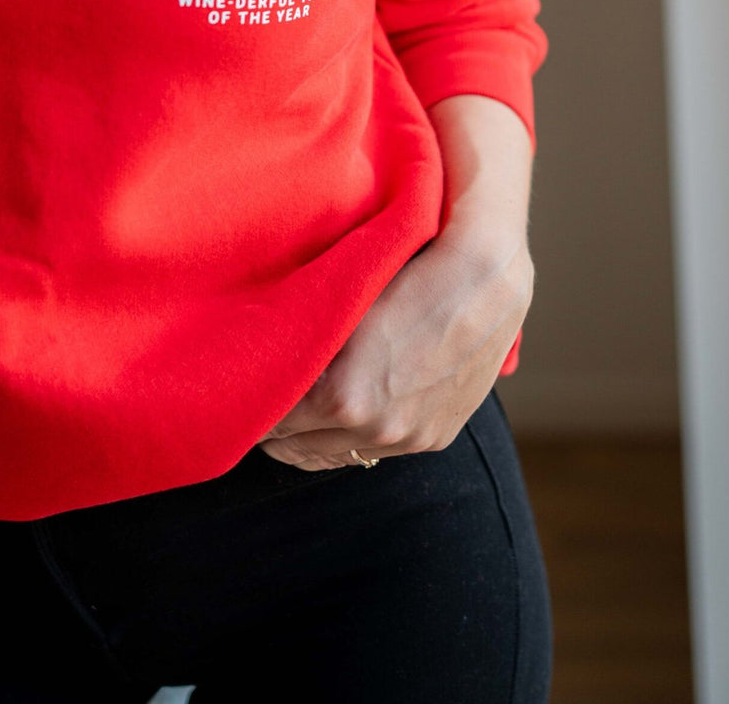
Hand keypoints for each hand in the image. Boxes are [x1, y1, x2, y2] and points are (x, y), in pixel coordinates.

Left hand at [255, 234, 533, 470]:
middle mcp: (373, 428)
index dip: (252, 403)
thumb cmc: (407, 272)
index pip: (269, 422)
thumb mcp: (340, 305)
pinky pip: (375, 452)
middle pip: (294, 448)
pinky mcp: (433, 438)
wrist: (486, 277)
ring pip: (334, 456)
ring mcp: (407, 438)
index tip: (243, 387)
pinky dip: (356, 435)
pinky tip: (350, 407)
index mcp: (341, 397)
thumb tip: (260, 361)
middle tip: (266, 396)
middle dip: (277, 424)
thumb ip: (301, 345)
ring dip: (314, 435)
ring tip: (303, 403)